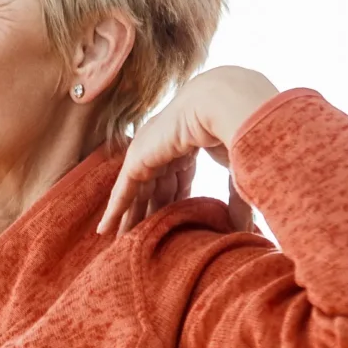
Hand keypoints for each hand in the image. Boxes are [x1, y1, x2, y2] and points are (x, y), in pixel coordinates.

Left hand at [97, 66, 278, 235]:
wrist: (222, 105)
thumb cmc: (237, 130)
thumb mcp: (236, 171)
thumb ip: (236, 200)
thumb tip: (242, 228)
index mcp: (189, 146)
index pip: (177, 181)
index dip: (173, 204)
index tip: (172, 227)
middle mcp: (166, 147)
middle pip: (154, 188)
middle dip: (147, 214)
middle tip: (139, 241)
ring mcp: (150, 152)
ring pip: (136, 192)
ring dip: (128, 217)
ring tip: (121, 243)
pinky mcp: (137, 159)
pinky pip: (123, 191)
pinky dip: (115, 210)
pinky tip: (105, 230)